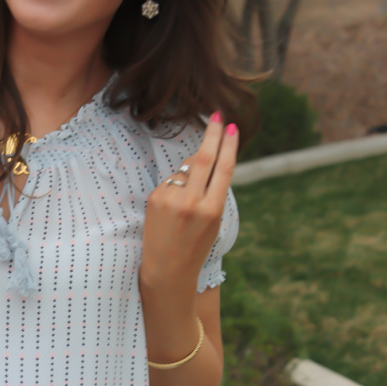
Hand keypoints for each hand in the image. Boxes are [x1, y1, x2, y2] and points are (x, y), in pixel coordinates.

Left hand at [140, 112, 237, 291]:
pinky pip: (170, 181)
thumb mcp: (213, 222)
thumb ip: (212, 192)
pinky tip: (172, 209)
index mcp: (213, 210)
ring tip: (188, 201)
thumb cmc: (195, 246)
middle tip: (217, 116)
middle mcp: (192, 203)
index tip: (231, 127)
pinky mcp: (155, 198)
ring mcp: (172, 200)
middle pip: (203, 159)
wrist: (167, 269)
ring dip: (190, 173)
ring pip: (185, 170)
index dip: (228, 146)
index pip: (224, 169)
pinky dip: (175, 187)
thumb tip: (206, 159)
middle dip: (212, 135)